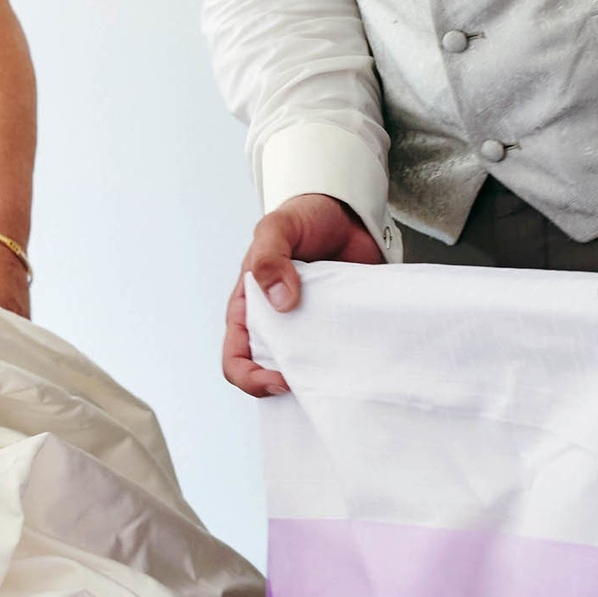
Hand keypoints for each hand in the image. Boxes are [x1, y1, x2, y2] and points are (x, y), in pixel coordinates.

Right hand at [224, 193, 386, 396]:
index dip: (251, 378)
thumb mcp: (276, 229)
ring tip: (339, 374)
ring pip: (306, 367)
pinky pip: (339, 351)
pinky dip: (348, 359)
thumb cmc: (302, 217)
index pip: (235, 359)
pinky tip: (361, 358)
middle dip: (287, 385)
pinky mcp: (337, 324)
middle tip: (315, 382)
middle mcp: (275, 324)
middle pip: (269, 372)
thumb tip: (281, 300)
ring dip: (319, 375)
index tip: (281, 380)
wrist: (347, 211)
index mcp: (248, 310)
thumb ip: (270, 258)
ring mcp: (307, 326)